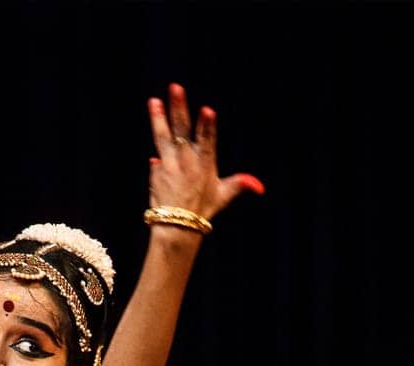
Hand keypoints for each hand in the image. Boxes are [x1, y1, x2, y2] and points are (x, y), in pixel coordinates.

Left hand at [147, 82, 263, 223]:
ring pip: (163, 138)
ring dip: (159, 119)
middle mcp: (187, 163)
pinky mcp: (157, 173)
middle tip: (175, 89)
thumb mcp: (223, 196)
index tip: (207, 111)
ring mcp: (170, 167)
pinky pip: (156, 159)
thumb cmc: (202, 210)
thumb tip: (258, 186)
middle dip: (179, 109)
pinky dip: (158, 149)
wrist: (177, 229)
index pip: (207, 141)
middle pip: (182, 131)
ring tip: (154, 101)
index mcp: (205, 165)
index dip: (207, 126)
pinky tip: (155, 120)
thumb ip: (239, 185)